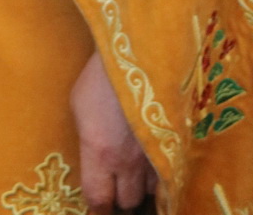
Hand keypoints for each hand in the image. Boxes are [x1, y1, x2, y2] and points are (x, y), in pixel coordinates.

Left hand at [70, 51, 157, 212]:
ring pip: (150, 192)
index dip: (97, 205)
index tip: (97, 204)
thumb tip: (92, 158)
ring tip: (135, 169)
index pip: (98, 199)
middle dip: (120, 195)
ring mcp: (153, 155)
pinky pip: (168, 175)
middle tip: (116, 182)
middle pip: (127, 201)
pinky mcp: (174, 145)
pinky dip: (161, 173)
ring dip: (141, 185)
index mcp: (99, 152)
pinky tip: (153, 160)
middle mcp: (127, 162)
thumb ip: (86, 139)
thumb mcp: (78, 106)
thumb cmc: (101, 76)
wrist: (139, 53)